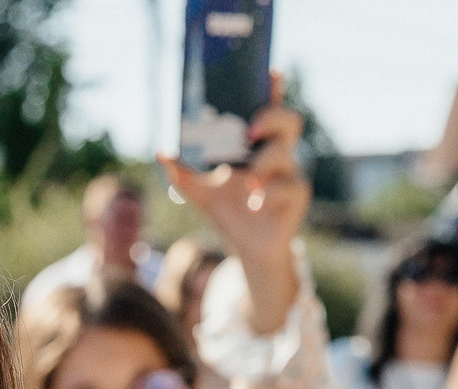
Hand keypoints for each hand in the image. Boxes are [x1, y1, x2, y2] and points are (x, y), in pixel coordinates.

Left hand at [159, 72, 309, 333]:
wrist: (246, 248)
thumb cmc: (226, 211)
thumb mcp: (197, 191)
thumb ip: (180, 172)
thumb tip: (160, 152)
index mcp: (254, 143)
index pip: (268, 106)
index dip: (273, 87)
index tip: (271, 71)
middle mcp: (276, 152)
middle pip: (289, 120)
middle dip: (273, 116)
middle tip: (249, 131)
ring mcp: (289, 173)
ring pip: (287, 153)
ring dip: (265, 163)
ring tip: (247, 179)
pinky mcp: (297, 196)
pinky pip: (291, 185)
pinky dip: (270, 192)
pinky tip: (256, 203)